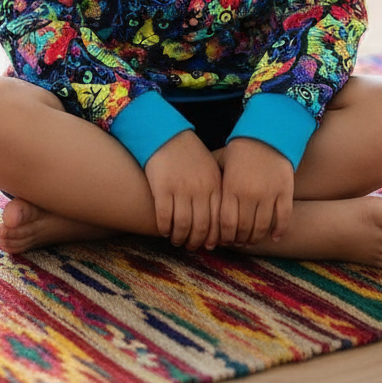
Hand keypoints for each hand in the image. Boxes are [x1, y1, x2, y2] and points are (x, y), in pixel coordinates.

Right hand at [144, 131, 222, 249]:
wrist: (167, 136)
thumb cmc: (190, 156)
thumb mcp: (210, 170)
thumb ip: (215, 194)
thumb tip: (217, 227)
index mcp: (214, 185)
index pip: (219, 220)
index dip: (213, 237)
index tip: (208, 245)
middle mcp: (200, 189)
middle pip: (201, 227)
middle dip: (196, 242)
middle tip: (191, 247)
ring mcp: (181, 189)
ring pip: (182, 226)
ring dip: (179, 238)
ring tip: (176, 241)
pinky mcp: (162, 188)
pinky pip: (164, 217)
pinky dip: (164, 228)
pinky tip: (164, 231)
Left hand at [217, 138, 294, 246]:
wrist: (266, 134)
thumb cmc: (240, 151)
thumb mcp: (222, 166)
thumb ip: (215, 187)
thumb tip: (200, 211)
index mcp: (231, 188)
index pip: (226, 223)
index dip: (224, 236)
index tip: (224, 240)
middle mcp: (249, 193)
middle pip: (244, 229)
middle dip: (239, 240)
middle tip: (238, 243)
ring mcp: (269, 193)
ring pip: (263, 227)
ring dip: (257, 239)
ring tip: (252, 241)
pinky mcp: (285, 191)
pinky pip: (284, 218)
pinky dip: (280, 231)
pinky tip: (275, 238)